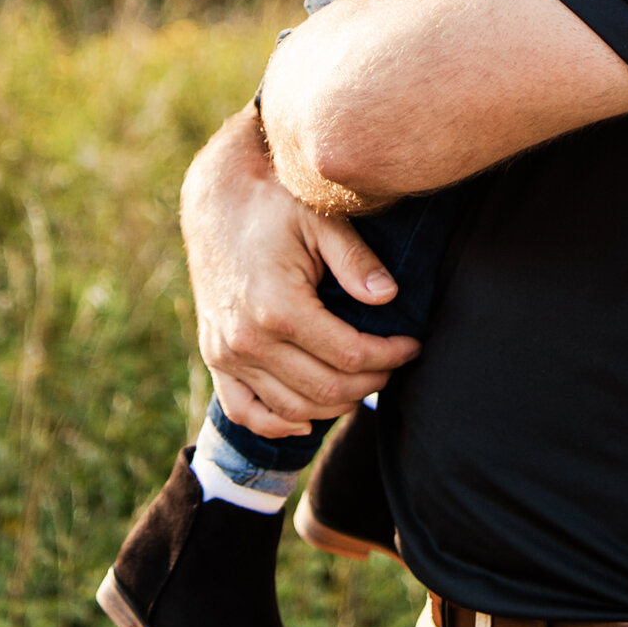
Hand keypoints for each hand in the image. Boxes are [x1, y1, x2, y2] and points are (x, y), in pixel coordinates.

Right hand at [180, 105, 419, 438]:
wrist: (217, 202)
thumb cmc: (275, 204)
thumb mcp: (320, 219)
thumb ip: (356, 259)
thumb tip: (389, 296)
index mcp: (278, 308)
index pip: (348, 355)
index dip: (389, 355)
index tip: (412, 345)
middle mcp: (247, 340)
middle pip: (324, 389)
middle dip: (369, 382)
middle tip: (395, 364)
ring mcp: (226, 353)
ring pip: (291, 408)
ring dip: (334, 404)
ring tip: (364, 381)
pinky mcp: (215, 357)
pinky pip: (245, 411)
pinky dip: (277, 423)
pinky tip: (307, 417)